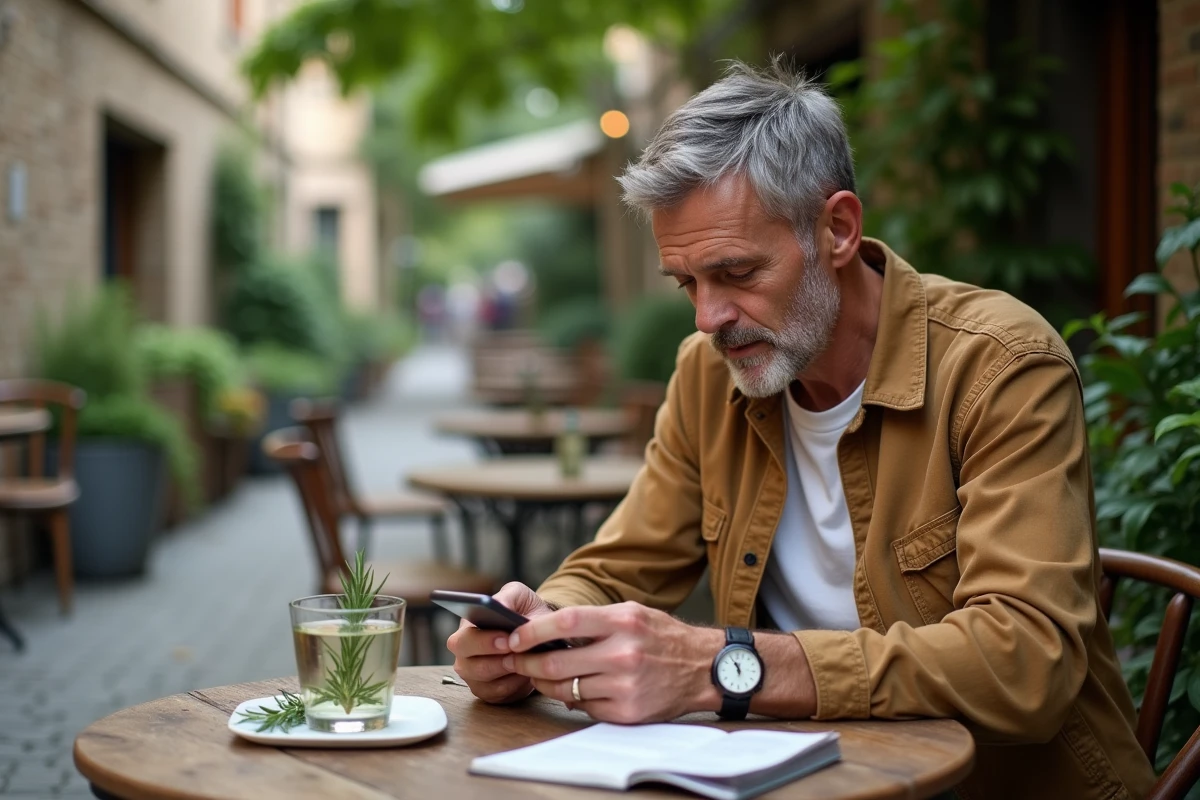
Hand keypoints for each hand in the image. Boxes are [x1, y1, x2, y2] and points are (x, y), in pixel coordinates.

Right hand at [446, 582, 553, 703]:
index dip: (483, 642)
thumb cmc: (524, 612)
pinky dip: (515, 686)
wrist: (541, 632)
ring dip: (508, 673)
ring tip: (527, 661)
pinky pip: (499, 695)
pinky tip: (527, 673)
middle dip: (496, 660)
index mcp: (466, 630)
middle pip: (468, 666)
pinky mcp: (488, 693)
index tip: (506, 639)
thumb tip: (500, 606)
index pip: (462, 640)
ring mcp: (474, 677)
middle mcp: (464, 656)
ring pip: (485, 683)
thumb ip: (507, 597)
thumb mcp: (518, 596)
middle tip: (518, 652)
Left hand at [508, 601, 723, 723]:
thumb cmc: (662, 636)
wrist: (703, 667)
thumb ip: (595, 621)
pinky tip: (576, 689)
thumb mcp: (633, 614)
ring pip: (567, 689)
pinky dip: (575, 699)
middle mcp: (624, 653)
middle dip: (528, 664)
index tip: (515, 636)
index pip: (566, 622)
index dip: (534, 631)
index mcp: (623, 621)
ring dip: (546, 685)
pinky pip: (586, 707)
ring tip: (540, 677)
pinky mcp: (627, 712)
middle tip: (515, 661)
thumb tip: (548, 633)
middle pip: (558, 663)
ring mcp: (625, 686)